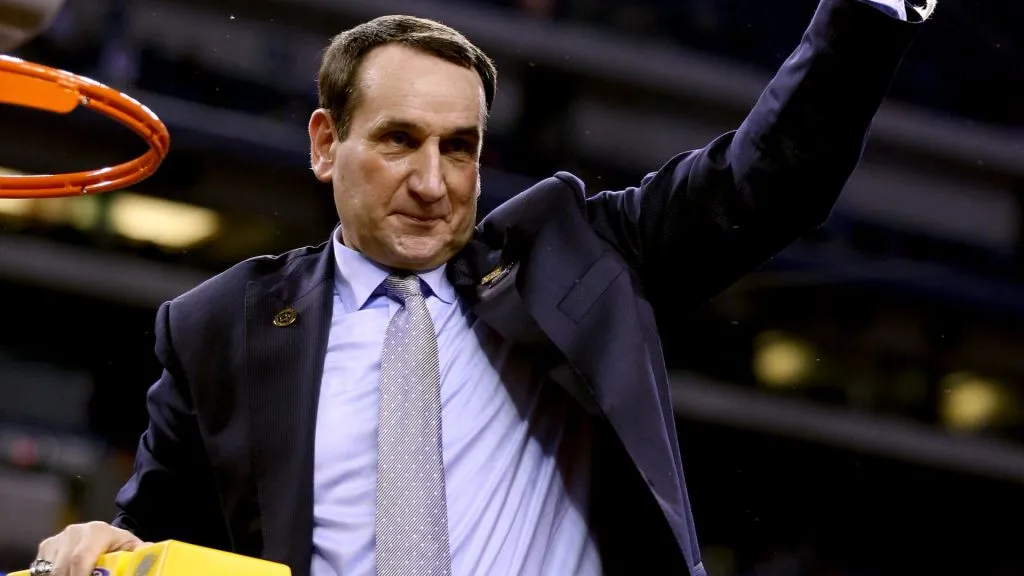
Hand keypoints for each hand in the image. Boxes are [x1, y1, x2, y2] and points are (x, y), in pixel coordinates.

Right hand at [34, 521, 149, 575]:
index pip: (80, 558)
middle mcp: (74, 531)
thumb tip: (151, 556)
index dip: (81, 575)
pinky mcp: (46, 547)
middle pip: (63, 567)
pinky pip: (42, 569)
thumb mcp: (130, 547)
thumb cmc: (118, 545)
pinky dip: (52, 575)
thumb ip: (139, 552)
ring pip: (50, 569)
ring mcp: (58, 539)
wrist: (103, 535)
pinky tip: (67, 574)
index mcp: (97, 531)